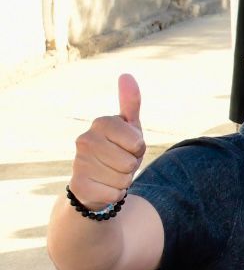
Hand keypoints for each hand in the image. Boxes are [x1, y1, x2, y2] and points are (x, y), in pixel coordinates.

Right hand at [71, 74, 146, 209]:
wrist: (98, 180)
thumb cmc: (119, 149)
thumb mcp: (129, 127)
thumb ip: (130, 103)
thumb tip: (126, 75)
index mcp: (101, 123)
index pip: (136, 141)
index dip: (138, 148)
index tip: (128, 146)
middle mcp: (84, 140)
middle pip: (129, 162)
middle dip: (132, 166)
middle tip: (120, 162)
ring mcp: (79, 163)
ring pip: (122, 178)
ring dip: (123, 180)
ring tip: (112, 174)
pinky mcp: (78, 185)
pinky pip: (114, 194)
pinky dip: (115, 193)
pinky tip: (104, 187)